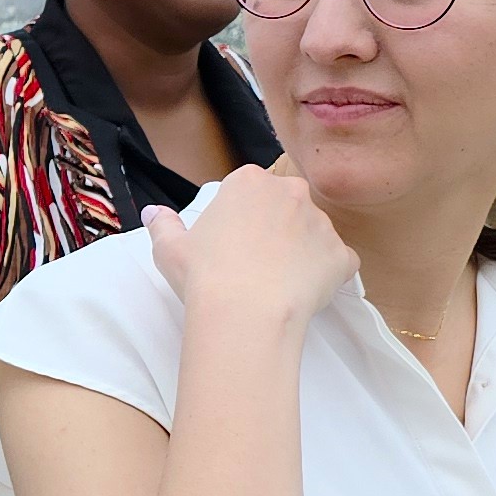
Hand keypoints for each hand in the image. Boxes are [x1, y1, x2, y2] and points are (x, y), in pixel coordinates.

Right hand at [141, 164, 355, 333]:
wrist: (245, 313)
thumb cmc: (205, 277)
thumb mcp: (170, 249)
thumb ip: (163, 225)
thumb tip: (153, 213)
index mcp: (249, 182)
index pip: (250, 191)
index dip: (241, 219)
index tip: (233, 243)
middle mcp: (290, 192)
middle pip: (285, 205)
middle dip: (276, 228)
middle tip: (255, 262)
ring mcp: (321, 223)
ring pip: (313, 232)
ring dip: (301, 251)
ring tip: (278, 282)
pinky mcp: (341, 254)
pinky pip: (339, 260)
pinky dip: (327, 274)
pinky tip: (305, 292)